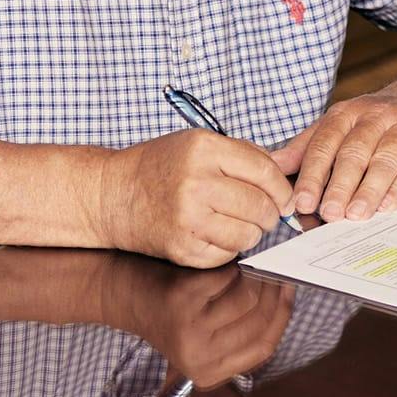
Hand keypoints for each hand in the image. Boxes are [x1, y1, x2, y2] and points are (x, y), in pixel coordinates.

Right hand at [97, 131, 295, 267]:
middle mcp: (196, 182)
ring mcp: (188, 218)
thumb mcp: (197, 142)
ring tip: (238, 223)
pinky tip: (216, 233)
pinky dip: (229, 247)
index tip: (284, 198)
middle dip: (269, 213)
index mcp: (204, 149)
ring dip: (251, 232)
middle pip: (260, 206)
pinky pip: (227, 254)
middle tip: (263, 213)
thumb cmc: (158, 167)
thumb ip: (242, 154)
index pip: (265, 172)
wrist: (112, 195)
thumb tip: (284, 177)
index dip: (282, 189)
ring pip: (249, 234)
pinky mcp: (182, 247)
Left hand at [130, 267, 294, 387]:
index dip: (282, 315)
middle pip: (259, 322)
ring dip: (258, 274)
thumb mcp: (205, 332)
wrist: (124, 294)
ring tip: (258, 260)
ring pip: (247, 298)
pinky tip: (233, 257)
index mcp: (210, 373)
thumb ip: (239, 329)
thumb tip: (285, 298)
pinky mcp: (182, 300)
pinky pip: (227, 278)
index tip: (289, 289)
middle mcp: (201, 358)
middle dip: (275, 290)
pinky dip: (235, 264)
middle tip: (279, 267)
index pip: (264, 346)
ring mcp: (190, 330)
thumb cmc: (172, 310)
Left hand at [275, 92, 396, 222]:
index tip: (301, 202)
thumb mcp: (340, 125)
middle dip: (339, 185)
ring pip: (384, 158)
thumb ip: (307, 147)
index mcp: (346, 114)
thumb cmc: (379, 120)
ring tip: (356, 215)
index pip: (324, 144)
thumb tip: (272, 165)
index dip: (312, 174)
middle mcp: (375, 116)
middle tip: (329, 213)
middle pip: (353, 152)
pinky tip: (390, 205)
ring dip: (369, 189)